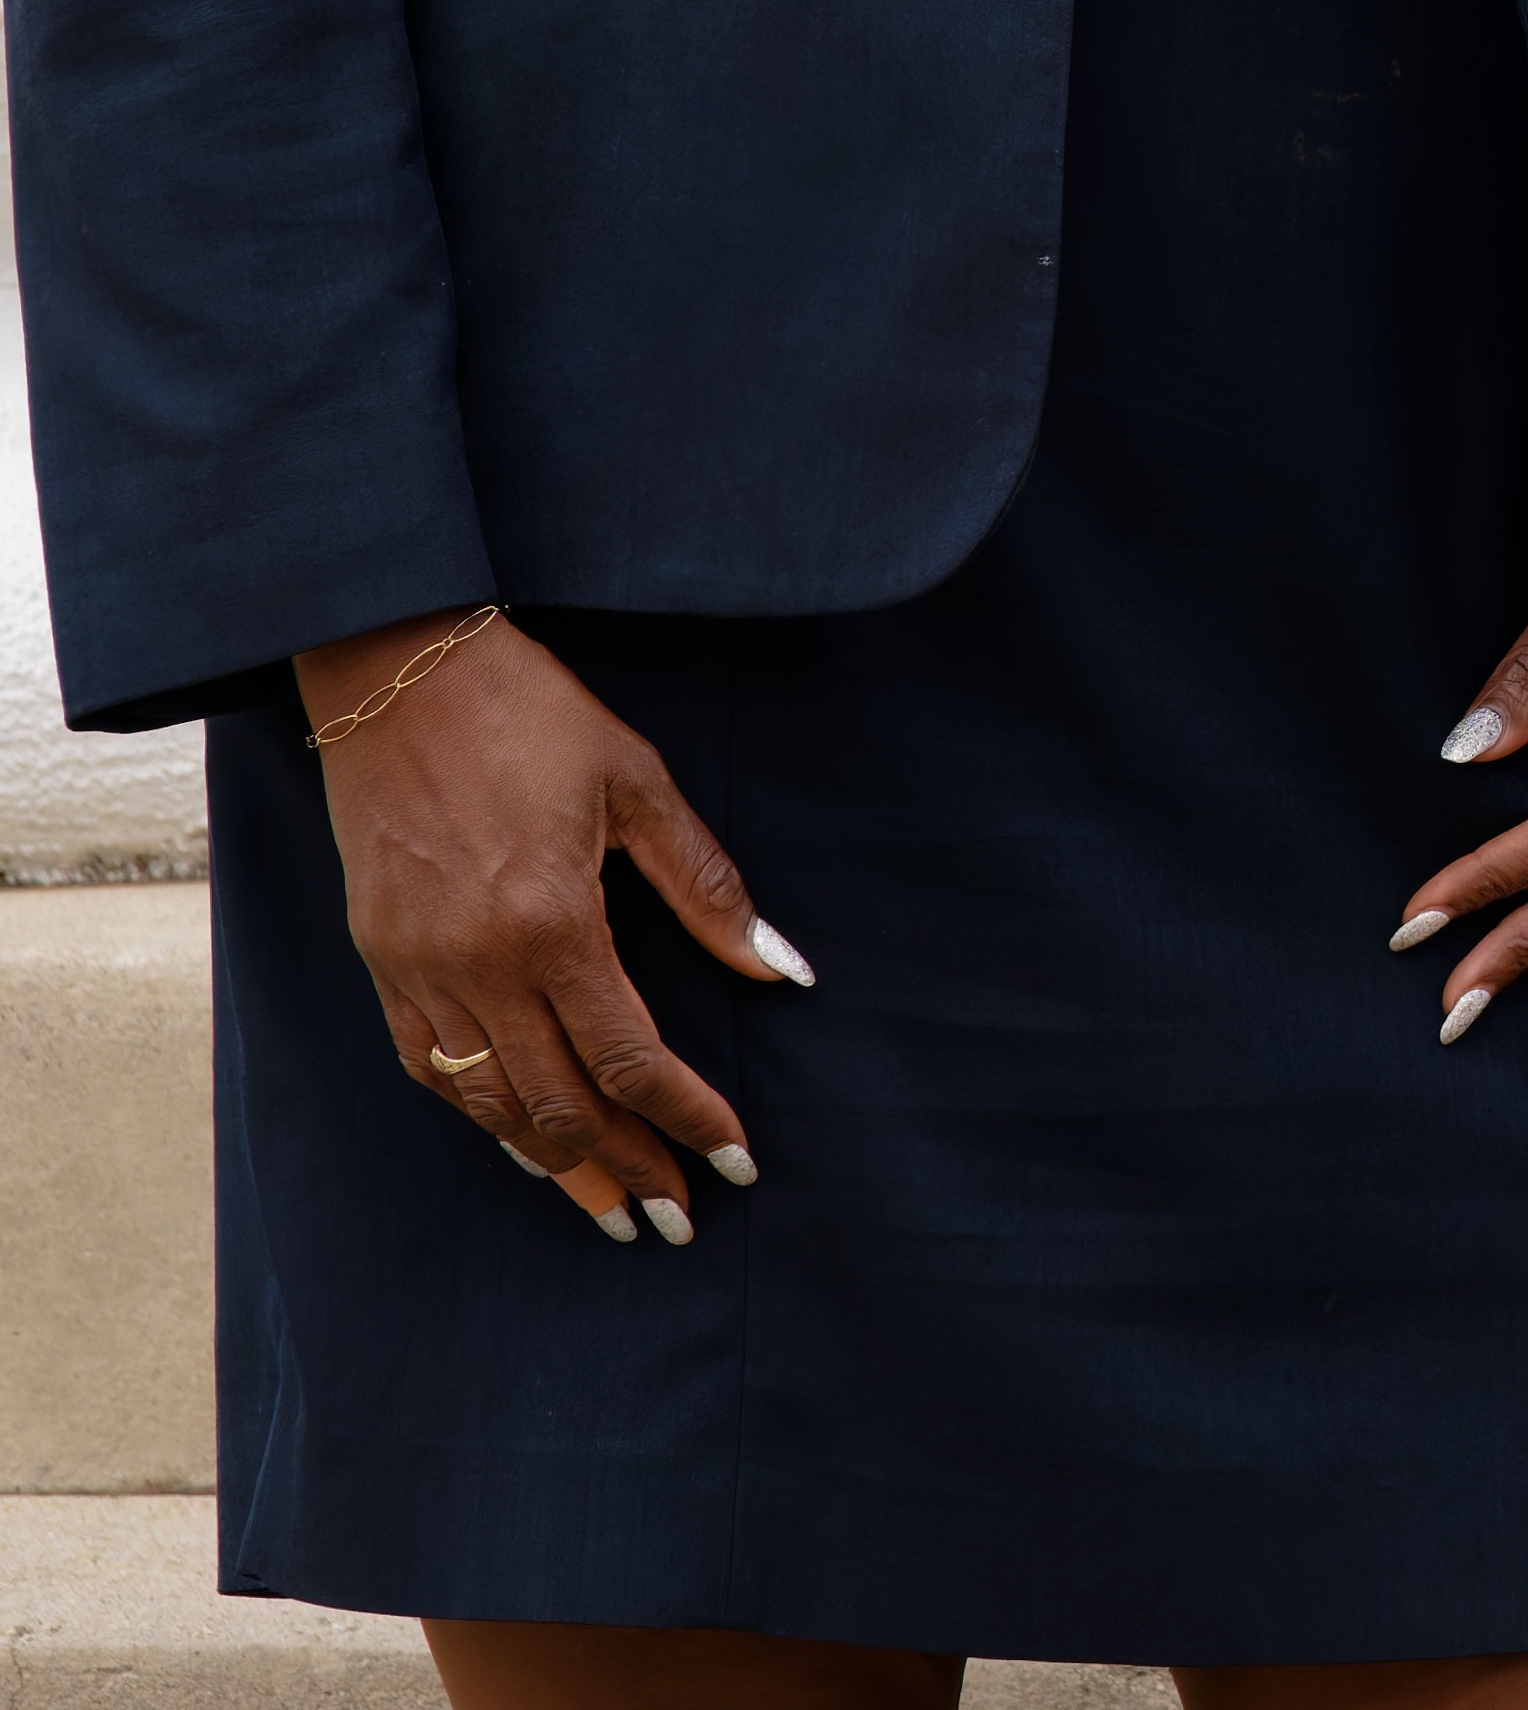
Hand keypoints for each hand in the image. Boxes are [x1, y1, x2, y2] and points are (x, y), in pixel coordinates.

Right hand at [292, 608, 813, 1247]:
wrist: (398, 674)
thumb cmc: (533, 717)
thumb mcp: (641, 785)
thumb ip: (710, 888)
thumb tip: (783, 970)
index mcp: (552, 924)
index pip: (629, 1058)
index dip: (686, 1117)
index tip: (734, 1160)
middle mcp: (476, 965)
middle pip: (558, 1104)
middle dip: (624, 1168)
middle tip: (675, 1218)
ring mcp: (417, 969)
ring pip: (488, 1102)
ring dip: (552, 1164)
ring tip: (608, 1209)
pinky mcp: (379, 960)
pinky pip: (428, 1066)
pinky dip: (479, 1115)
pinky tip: (520, 1142)